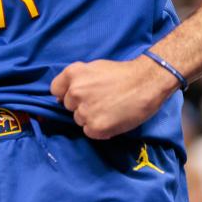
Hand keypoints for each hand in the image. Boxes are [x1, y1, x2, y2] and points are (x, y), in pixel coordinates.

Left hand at [50, 56, 178, 139]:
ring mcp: (84, 110)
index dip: (66, 95)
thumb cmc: (122, 74)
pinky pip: (90, 132)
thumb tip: (65, 96)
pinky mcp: (95, 127)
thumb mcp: (93, 68)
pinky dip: (99, 129)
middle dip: (81, 106)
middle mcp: (74, 92)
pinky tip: (112, 119)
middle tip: (101, 102)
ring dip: (91, 118)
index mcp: (72, 74)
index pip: (55, 90)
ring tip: (109, 110)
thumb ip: (77, 80)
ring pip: (79, 120)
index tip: (77, 97)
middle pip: (69, 107)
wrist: (146, 83)